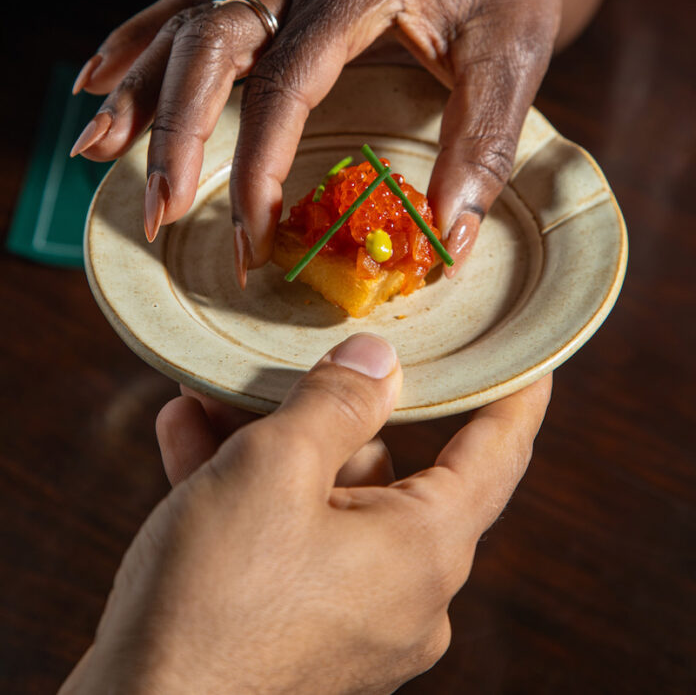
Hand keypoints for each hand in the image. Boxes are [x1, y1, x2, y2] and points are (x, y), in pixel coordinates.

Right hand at [60, 333, 551, 694]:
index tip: (528, 362)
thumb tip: (380, 360)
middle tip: (299, 357)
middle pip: (388, 471)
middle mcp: (405, 595)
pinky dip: (246, 496)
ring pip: (325, 503)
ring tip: (212, 394)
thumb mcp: (274, 470)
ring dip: (269, 446)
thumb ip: (336, 403)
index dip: (513, 397)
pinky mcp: (299, 642)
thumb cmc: (212, 602)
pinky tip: (188, 439)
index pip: (497, 454)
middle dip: (331, 410)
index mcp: (424, 550)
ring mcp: (352, 624)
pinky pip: (288, 546)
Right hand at [71, 0, 559, 280]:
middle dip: (177, 131)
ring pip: (187, 28)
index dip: (261, 161)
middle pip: (211, 44)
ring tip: (97, 153)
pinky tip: (99, 82)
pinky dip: (138, 45)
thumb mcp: (515, 54)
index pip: (288, 80)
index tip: (254, 233)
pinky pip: (189, 12)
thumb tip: (448, 237)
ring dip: (141, 94)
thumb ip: (484, 142)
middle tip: (160, 210)